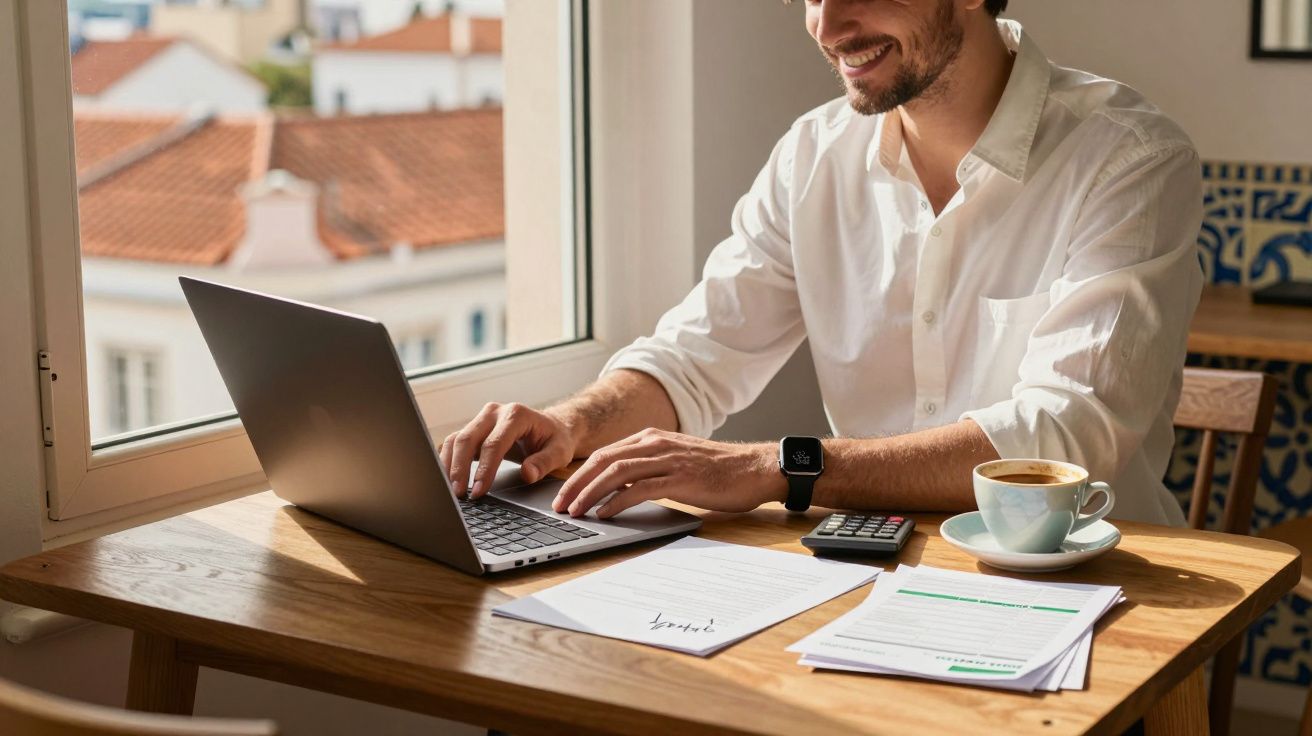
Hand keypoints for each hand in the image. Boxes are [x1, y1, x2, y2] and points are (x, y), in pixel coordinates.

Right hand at [439, 402, 577, 498]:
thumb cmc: (555, 439)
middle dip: (460, 468)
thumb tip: (527, 474)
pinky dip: (447, 460)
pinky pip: (454, 442)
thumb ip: (544, 462)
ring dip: (449, 465)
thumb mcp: (559, 451)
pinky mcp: (474, 429)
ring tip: (450, 490)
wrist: (551, 427)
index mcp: (516, 415)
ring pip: (456, 439)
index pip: (494, 443)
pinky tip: (447, 479)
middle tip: (458, 494)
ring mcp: (482, 419)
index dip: (485, 469)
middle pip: (468, 438)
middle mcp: (495, 412)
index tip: (479, 491)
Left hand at [553, 428, 786, 518]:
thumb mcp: (676, 463)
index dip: (579, 474)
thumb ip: (649, 471)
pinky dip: (617, 501)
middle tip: (559, 505)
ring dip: (590, 493)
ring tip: (575, 511)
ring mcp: (668, 459)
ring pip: (616, 472)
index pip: (604, 454)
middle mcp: (656, 444)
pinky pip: (640, 488)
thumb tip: (618, 491)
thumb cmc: (719, 471)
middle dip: (575, 484)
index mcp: (652, 438)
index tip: (564, 493)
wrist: (754, 468)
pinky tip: (605, 514)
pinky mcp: (680, 477)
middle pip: (603, 460)